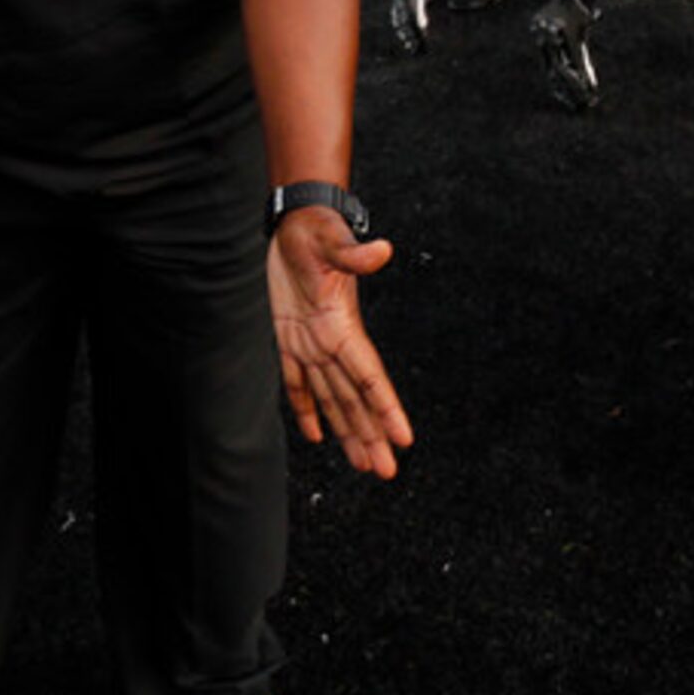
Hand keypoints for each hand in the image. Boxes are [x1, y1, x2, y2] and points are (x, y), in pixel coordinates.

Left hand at [266, 206, 410, 478]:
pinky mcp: (289, 336)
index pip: (370, 377)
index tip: (404, 439)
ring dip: (347, 430)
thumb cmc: (315, 229)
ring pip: (332, 398)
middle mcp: (333, 342)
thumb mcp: (331, 240)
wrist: (296, 221)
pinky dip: (307, 408)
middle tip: (386, 473)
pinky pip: (298, 382)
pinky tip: (316, 435)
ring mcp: (312, 342)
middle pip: (355, 398)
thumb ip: (353, 253)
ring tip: (364, 464)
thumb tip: (382, 250)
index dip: (386, 408)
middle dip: (371, 436)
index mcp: (343, 327)